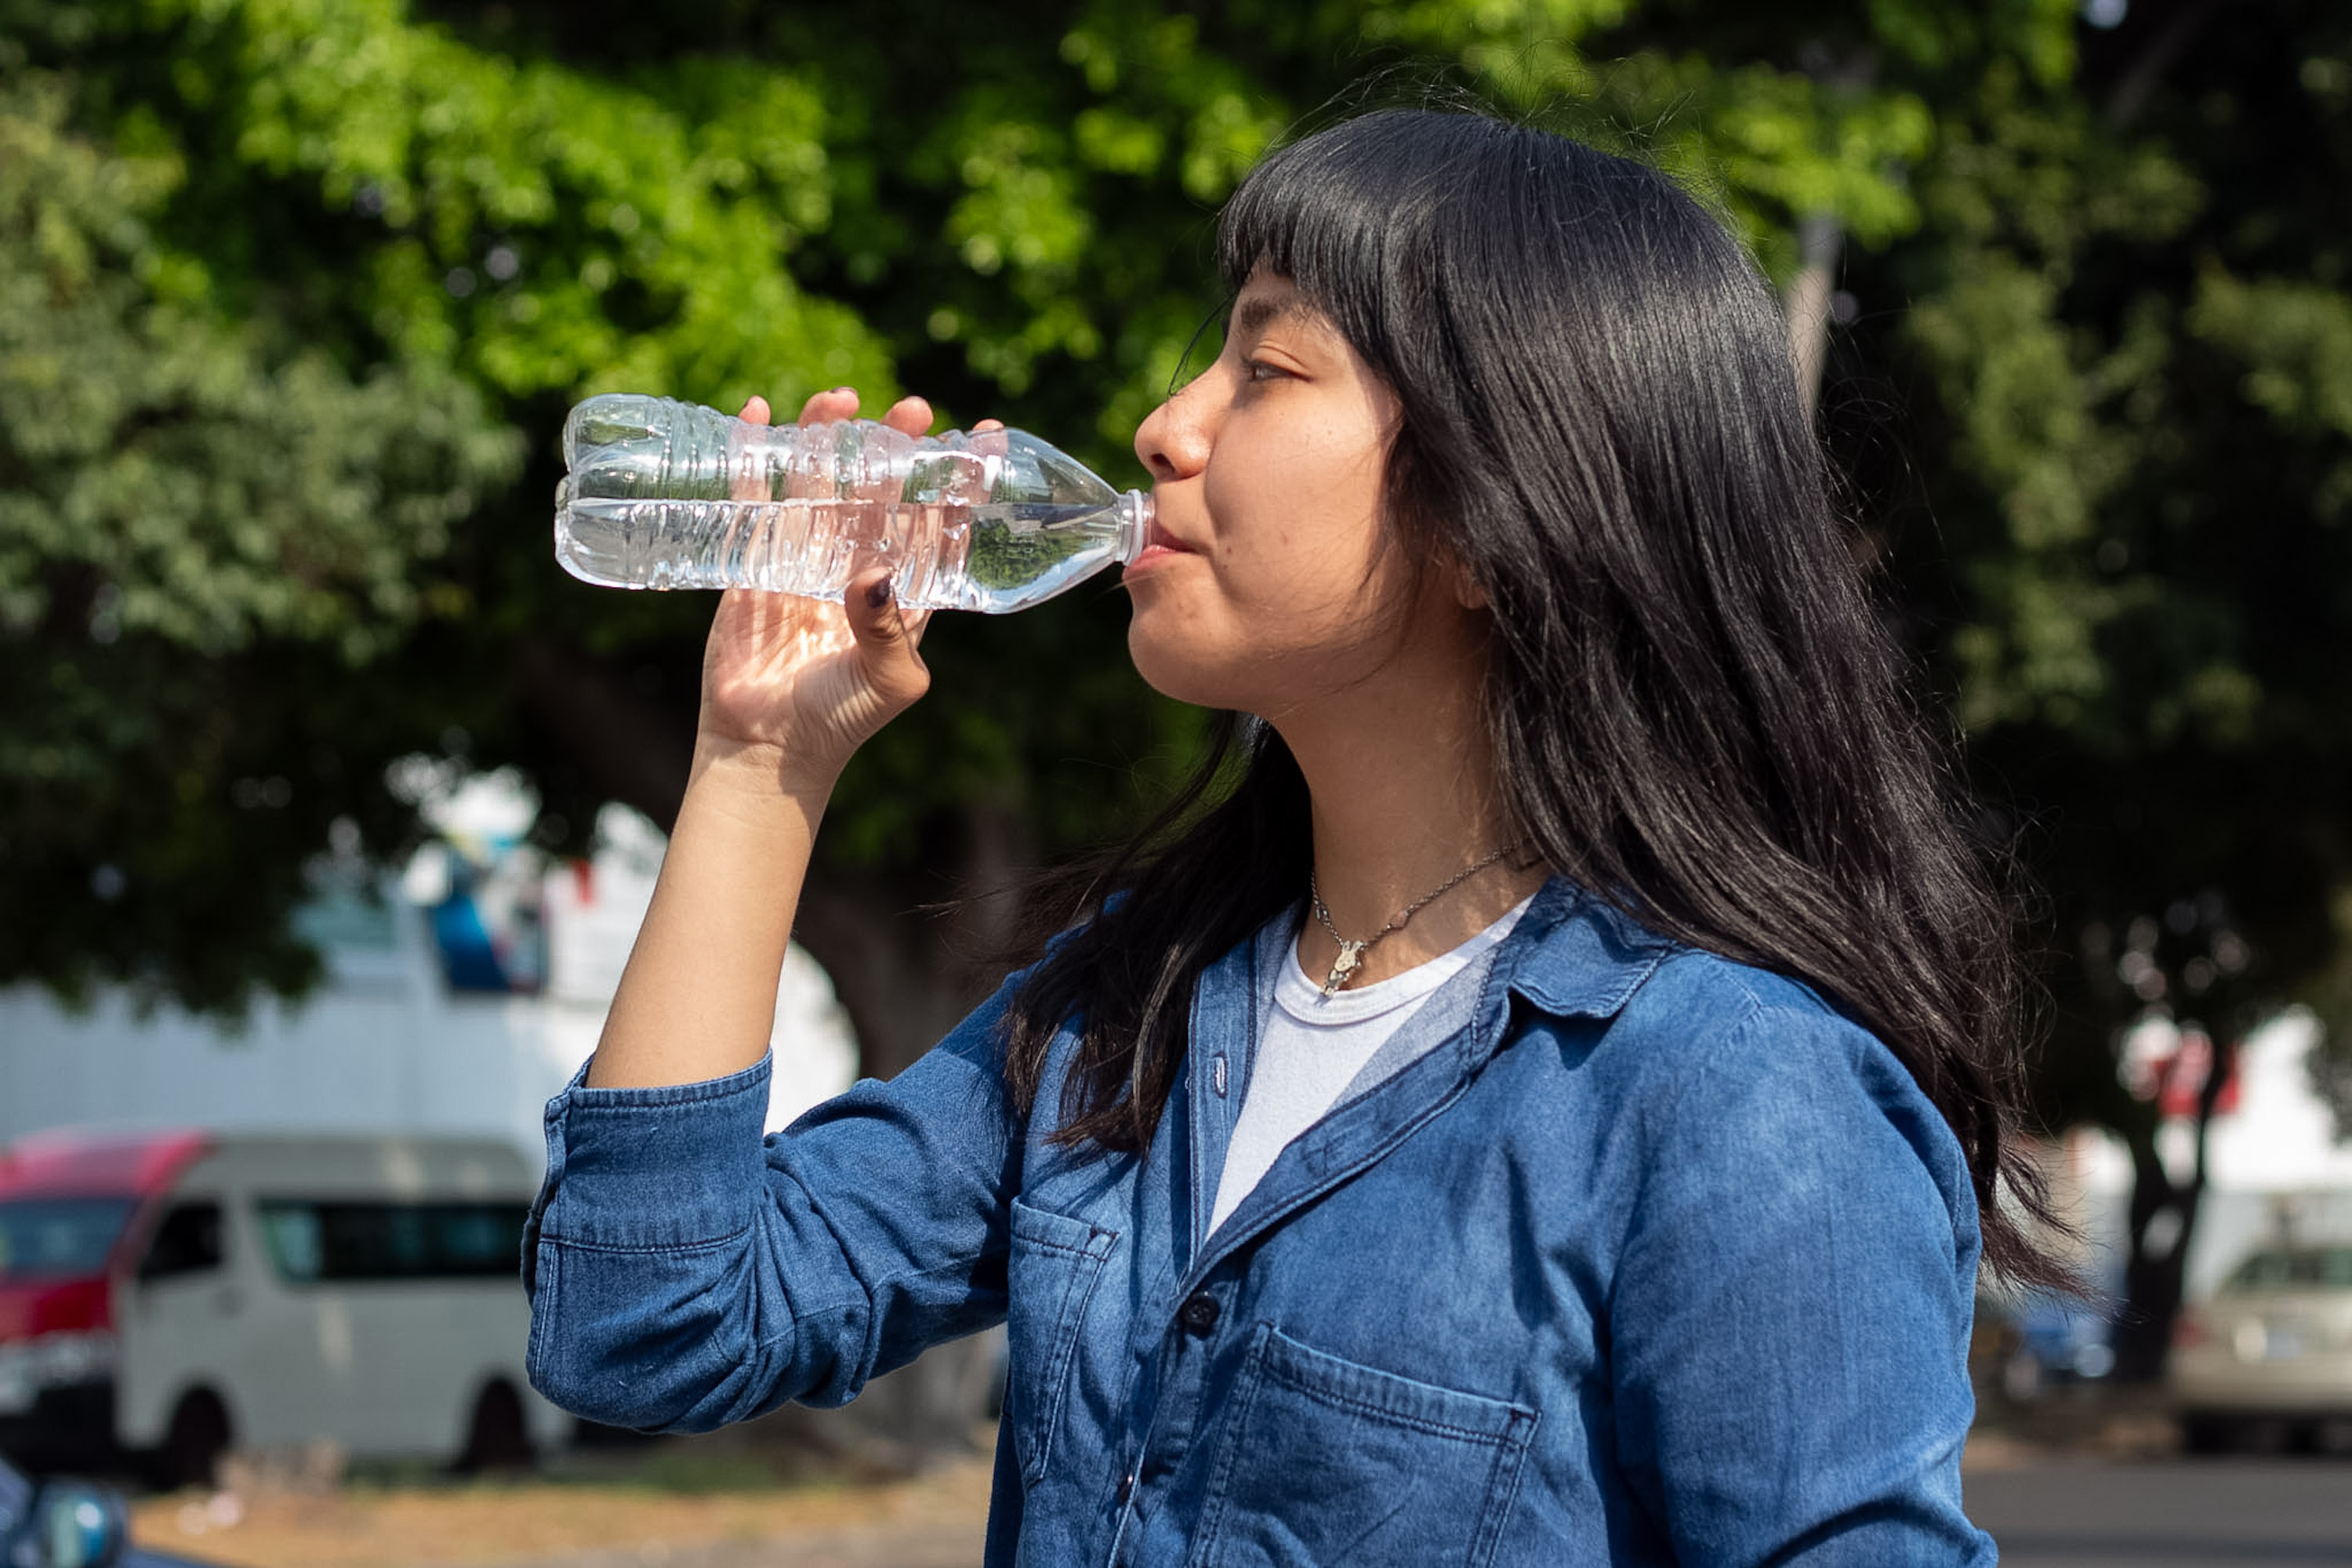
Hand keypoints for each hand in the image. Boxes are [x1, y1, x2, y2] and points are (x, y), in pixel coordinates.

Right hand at [694, 388, 944, 795]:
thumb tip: (873, 572)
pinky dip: (755, 455)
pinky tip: (757, 413)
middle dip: (896, 448)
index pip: (939, 522)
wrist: (767, 749)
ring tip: (841, 398)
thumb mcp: (888, 680)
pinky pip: (754, 497)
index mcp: (904, 591)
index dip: (959, 480)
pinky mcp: (754, 560)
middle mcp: (858, 566)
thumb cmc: (841, 721)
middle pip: (880, 490)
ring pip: (821, 483)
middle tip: (914, 409)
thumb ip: (888, 630)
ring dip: (829, 438)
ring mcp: (804, 559)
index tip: (983, 435)